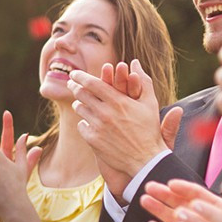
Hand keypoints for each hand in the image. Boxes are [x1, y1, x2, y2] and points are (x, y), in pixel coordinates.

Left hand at [70, 60, 176, 196]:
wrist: (145, 160)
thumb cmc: (149, 129)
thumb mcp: (149, 103)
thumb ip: (142, 80)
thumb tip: (134, 62)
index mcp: (118, 101)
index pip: (92, 83)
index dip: (80, 77)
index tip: (74, 74)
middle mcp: (105, 113)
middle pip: (81, 94)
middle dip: (75, 87)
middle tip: (72, 85)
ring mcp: (97, 127)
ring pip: (80, 109)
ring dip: (79, 104)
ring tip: (80, 102)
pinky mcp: (92, 140)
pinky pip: (81, 125)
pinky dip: (84, 122)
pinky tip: (88, 121)